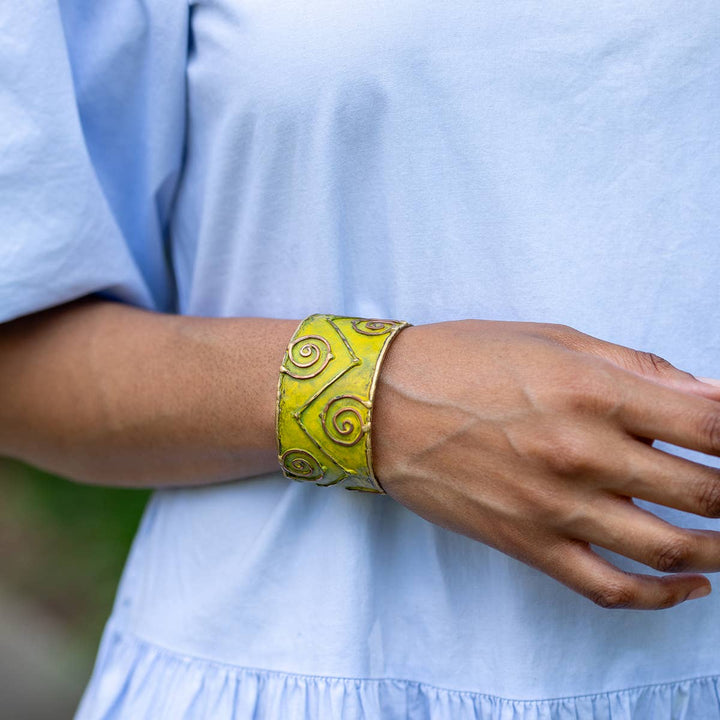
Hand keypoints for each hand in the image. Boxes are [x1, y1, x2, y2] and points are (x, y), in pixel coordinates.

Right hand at [371, 320, 719, 609]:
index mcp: (591, 393)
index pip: (710, 426)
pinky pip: (609, 587)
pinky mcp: (528, 545)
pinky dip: (661, 596)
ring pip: (669, 547)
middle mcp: (581, 455)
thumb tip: (711, 395)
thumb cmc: (463, 361)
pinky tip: (691, 586)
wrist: (384, 407)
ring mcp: (555, 508)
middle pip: (704, 491)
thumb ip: (637, 368)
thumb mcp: (552, 340)